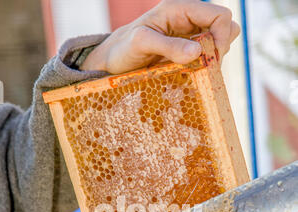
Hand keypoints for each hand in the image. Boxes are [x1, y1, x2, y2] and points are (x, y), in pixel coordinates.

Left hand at [81, 0, 239, 74]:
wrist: (112, 62)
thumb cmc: (123, 48)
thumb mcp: (142, 44)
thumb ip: (168, 46)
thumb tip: (197, 52)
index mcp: (179, 10)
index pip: (219, 15)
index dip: (222, 36)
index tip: (211, 59)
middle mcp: (188, 21)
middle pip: (224, 28)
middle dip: (219, 49)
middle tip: (204, 68)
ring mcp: (188, 38)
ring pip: (218, 44)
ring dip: (213, 60)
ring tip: (196, 73)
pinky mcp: (186, 53)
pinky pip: (206, 58)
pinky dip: (205, 68)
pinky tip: (192, 76)